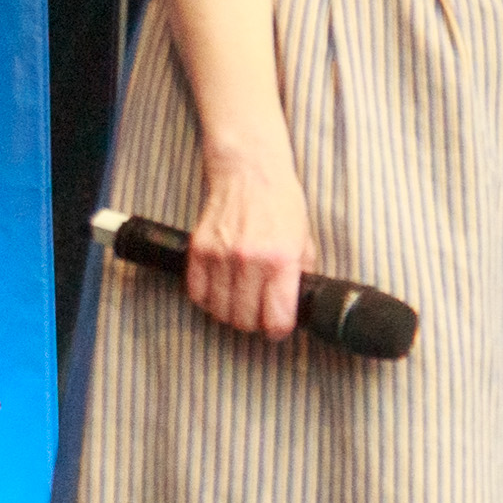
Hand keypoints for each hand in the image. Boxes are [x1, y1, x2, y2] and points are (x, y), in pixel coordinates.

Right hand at [185, 153, 312, 338]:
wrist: (250, 173)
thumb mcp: (305, 240)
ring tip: (241, 303)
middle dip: (254, 323)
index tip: (278, 327)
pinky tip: (220, 292)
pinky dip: (208, 300)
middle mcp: (249, 261)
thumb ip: (301, 275)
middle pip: (244, 320)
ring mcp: (220, 256)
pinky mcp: (199, 251)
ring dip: (231, 314)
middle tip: (259, 314)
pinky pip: (197, 294)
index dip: (278, 329)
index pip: (275, 318)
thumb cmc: (280, 205)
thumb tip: (297, 305)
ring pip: (220, 311)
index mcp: (281, 260)